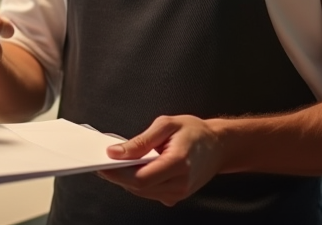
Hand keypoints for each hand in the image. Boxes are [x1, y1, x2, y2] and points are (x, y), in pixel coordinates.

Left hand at [97, 115, 224, 206]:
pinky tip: (135, 169)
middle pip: (139, 188)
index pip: (140, 178)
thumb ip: (140, 141)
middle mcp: (180, 183)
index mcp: (178, 163)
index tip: (102, 164)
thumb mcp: (166, 125)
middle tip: (105, 160)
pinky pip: (151, 193)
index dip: (118, 174)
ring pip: (143, 193)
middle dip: (118, 175)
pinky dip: (138, 183)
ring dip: (127, 179)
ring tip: (118, 163)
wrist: (219, 145)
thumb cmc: (194, 131)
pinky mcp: (177, 196)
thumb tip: (116, 152)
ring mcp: (180, 193)